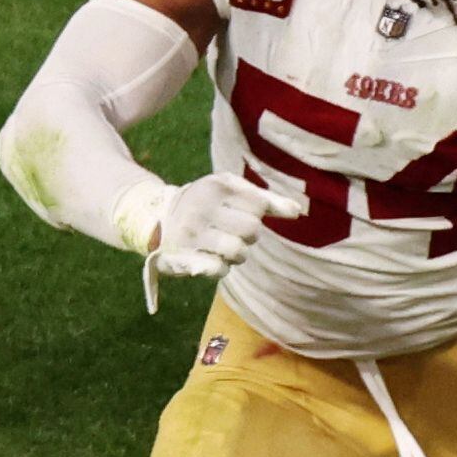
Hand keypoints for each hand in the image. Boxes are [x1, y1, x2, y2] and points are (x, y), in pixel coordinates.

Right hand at [145, 170, 275, 278]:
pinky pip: (220, 270)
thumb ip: (266, 200)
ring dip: (237, 253)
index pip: (260, 205)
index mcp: (216, 186)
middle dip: (248, 234)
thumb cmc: (208, 202)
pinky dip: (221, 267)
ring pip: (239, 252)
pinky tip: (210, 256)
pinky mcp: (183, 257)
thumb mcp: (233, 190)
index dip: (256, 212)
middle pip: (252, 229)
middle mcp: (201, 208)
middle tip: (230, 229)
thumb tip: (296, 211)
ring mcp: (191, 233)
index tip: (239, 210)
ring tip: (222, 244)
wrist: (159, 217)